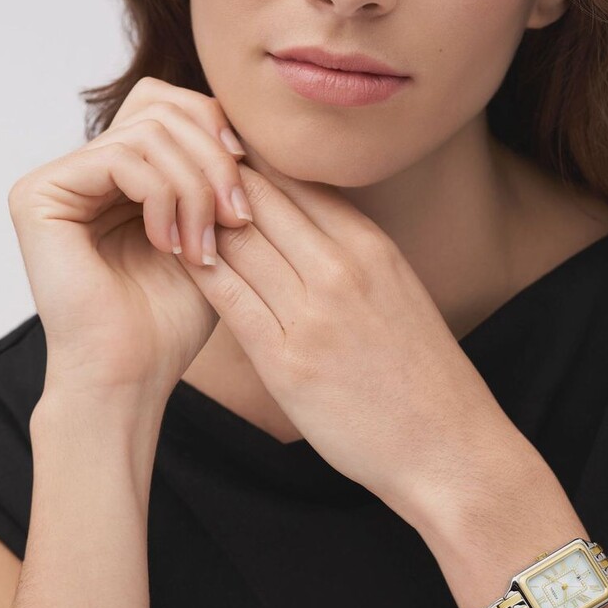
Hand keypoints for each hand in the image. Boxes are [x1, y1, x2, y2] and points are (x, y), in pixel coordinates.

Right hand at [7, 76, 253, 407]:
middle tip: (238, 219)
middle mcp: (85, 169)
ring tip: (204, 248)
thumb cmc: (172, 322)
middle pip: (161, 106)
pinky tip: (169, 246)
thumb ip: (220, 178)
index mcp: (123, 173)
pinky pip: (118, 158)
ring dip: (194, 189)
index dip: (218, 133)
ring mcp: (57, 179)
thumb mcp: (215, 236)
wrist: (131, 377)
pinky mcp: (38, 195)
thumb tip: (247, 125)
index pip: (173, 106)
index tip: (250, 192)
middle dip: (213, 160)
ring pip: (148, 132)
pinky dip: (161, 197)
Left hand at [173, 154, 526, 524]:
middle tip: (164, 171)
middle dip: (208, 180)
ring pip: (237, 240)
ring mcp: (316, 314)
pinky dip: (197, 271)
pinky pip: (228, 299)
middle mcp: (343, 267)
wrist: (451, 449)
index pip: (293, 178)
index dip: (243, 163)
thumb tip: (306, 232)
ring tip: (156, 210)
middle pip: (257, 197)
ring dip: (193, 221)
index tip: (208, 158)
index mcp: (372, 246)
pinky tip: (171, 260)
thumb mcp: (398, 295)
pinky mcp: (290, 362)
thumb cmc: (422, 381)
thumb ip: (352, 259)